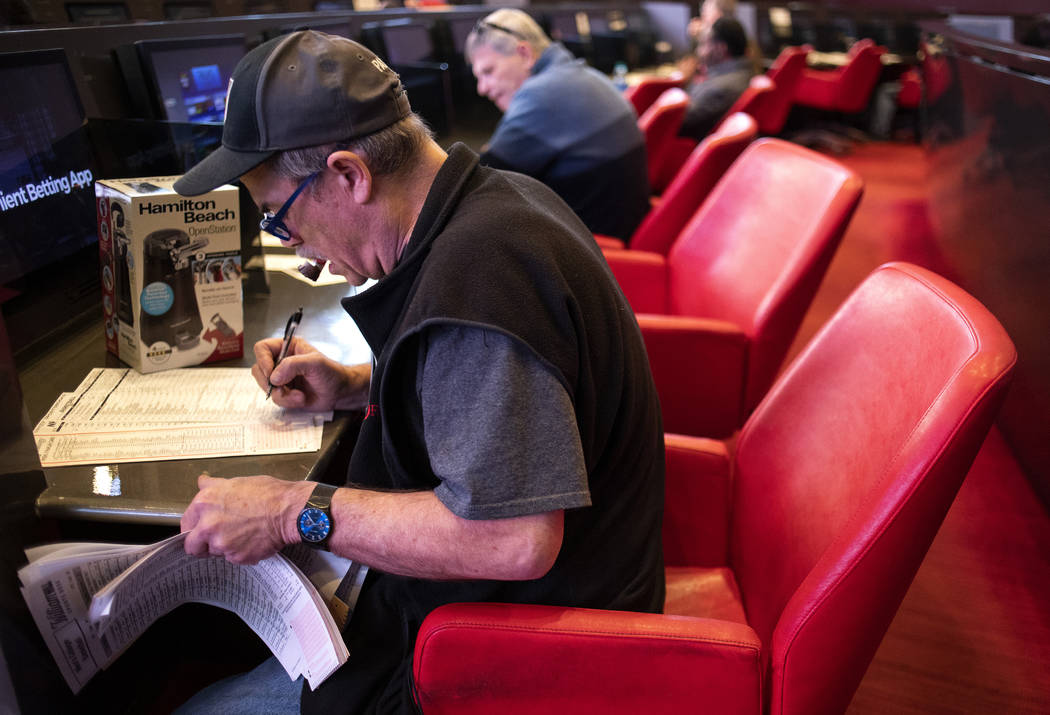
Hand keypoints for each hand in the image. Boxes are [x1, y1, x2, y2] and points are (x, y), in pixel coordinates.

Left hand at [181, 474, 312, 564]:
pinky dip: (242, 553)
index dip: (194, 528)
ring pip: (216, 553)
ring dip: (225, 547)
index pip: (186, 524)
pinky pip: (234, 559)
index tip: (200, 530)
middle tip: (218, 539)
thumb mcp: (237, 482)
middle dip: (203, 545)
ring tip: (243, 534)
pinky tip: (253, 540)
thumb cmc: (268, 494)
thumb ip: (213, 486)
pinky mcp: (236, 557)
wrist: (289, 510)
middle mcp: (208, 525)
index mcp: (204, 504)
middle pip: (193, 546)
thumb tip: (202, 482)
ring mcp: (221, 543)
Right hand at [252, 337, 366, 410]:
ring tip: (300, 395)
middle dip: (270, 382)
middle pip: (259, 370)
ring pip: (266, 387)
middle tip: (284, 387)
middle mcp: (281, 362)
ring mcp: (281, 378)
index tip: (271, 373)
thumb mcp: (315, 363)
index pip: (262, 349)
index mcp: (287, 347)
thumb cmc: (332, 373)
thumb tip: (274, 377)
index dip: (263, 360)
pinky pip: (275, 398)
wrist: (340, 393)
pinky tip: (301, 399)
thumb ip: (293, 365)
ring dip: (283, 394)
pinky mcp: (284, 392)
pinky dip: (288, 401)